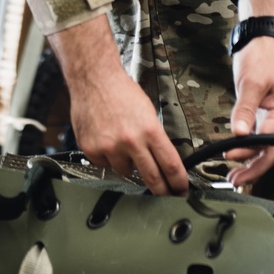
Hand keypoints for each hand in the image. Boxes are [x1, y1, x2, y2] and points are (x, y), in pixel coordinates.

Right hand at [48, 15, 187, 195]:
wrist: (94, 79)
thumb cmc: (121, 92)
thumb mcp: (148, 112)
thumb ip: (154, 138)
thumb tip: (162, 161)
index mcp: (150, 130)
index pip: (171, 166)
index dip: (178, 183)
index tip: (181, 191)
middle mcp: (131, 141)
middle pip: (152, 178)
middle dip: (161, 190)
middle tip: (166, 194)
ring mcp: (110, 147)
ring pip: (126, 172)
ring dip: (128, 164)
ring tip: (123, 143)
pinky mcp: (92, 150)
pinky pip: (105, 165)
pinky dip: (108, 158)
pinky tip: (107, 140)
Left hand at [226, 24, 273, 188]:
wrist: (263, 42)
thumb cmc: (262, 58)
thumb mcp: (251, 82)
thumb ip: (245, 108)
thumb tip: (238, 133)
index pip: (267, 141)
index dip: (248, 152)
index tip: (228, 155)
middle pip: (268, 152)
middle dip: (253, 169)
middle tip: (234, 181)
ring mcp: (270, 119)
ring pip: (262, 149)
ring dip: (249, 163)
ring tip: (233, 177)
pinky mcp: (260, 116)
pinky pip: (255, 139)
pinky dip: (246, 151)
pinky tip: (235, 159)